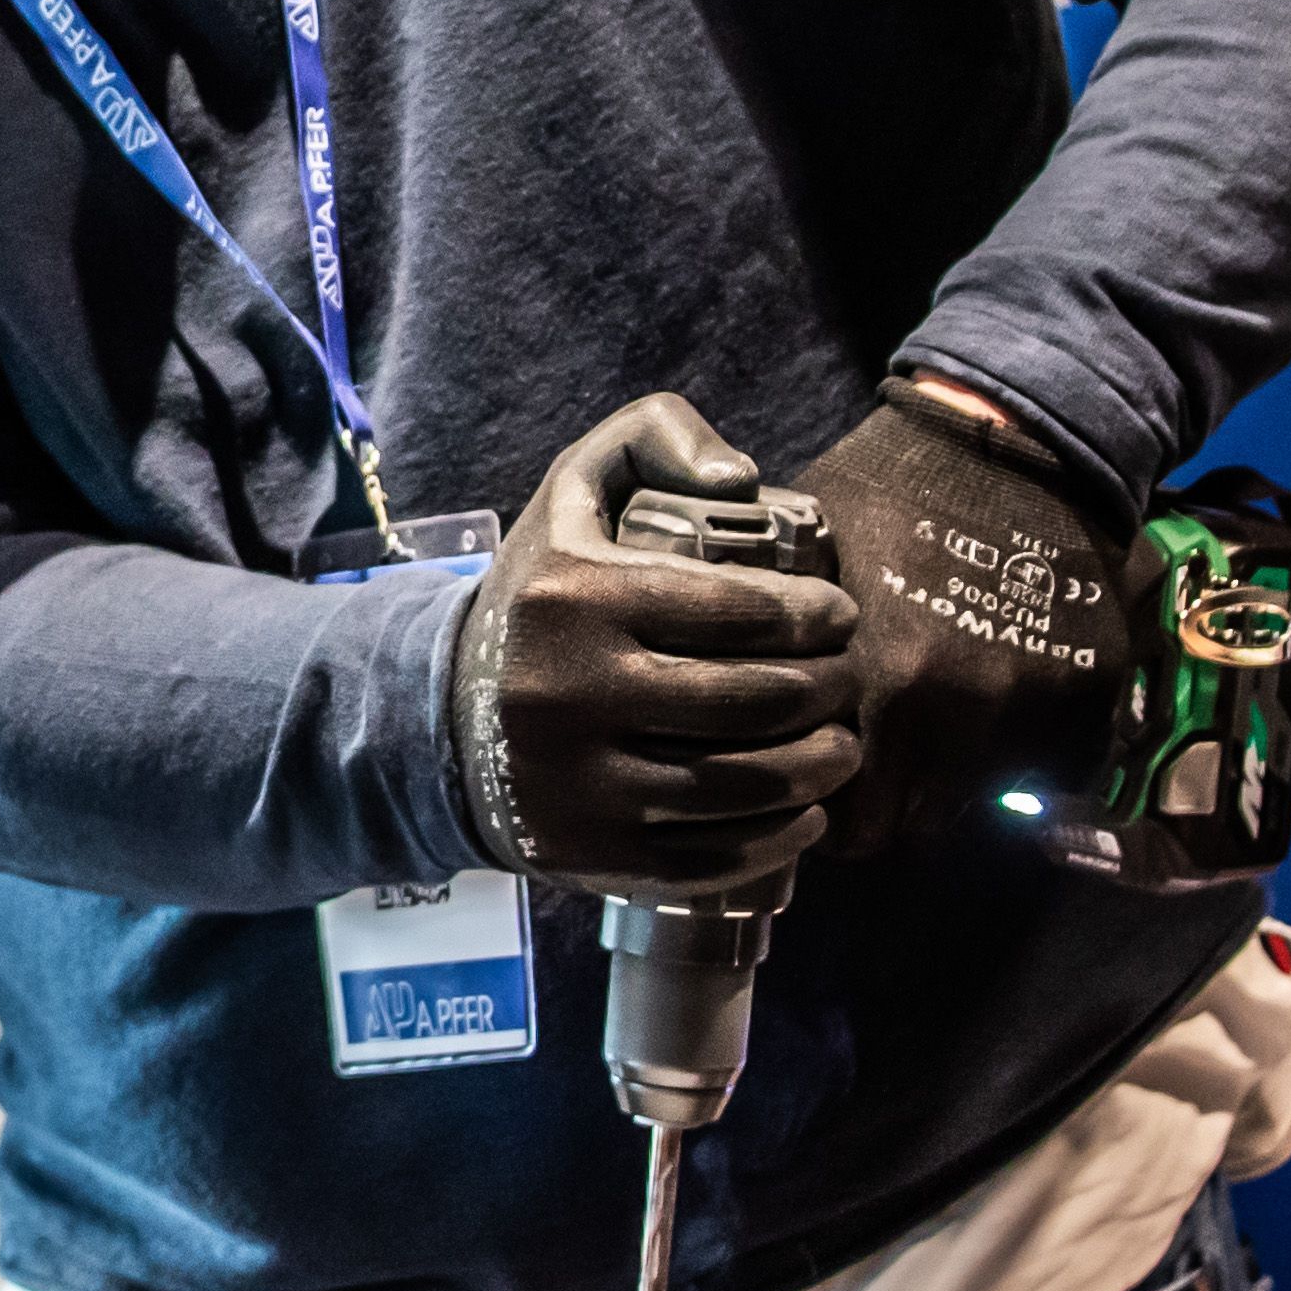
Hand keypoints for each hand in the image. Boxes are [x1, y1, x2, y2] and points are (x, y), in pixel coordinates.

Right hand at [449, 394, 865, 901]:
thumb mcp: (574, 490)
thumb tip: (742, 479)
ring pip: (743, 784)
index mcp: (575, 598)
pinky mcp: (588, 852)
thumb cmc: (542, 598)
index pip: (741, 609)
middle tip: (846, 680)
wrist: (444, 722)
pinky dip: (780, 835)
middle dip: (830, 688)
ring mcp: (578, 784)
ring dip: (821, 764)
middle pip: (755, 699)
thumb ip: (653, 435)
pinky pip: (713, 855)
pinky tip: (805, 808)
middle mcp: (569, 693)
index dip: (817, 614)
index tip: (839, 615)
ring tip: (842, 744)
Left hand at [802, 375, 1135, 847]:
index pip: (834, 813)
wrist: (1011, 437)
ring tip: (918, 741)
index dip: (815, 805)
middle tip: (858, 776)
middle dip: (873, 813)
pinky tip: (984, 711)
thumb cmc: (890, 483)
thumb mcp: (804, 556)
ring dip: (940, 786)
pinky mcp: (1088, 698)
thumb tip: (730, 696)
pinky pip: (1043, 768)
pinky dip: (1011, 754)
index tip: (805, 782)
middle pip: (901, 829)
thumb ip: (779, 642)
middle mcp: (953, 711)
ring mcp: (1028, 710)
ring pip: (969, 806)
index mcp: (875, 681)